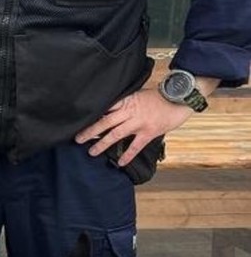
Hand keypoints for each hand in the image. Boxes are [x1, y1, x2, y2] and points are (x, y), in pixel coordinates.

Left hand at [74, 86, 201, 165]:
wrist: (179, 98)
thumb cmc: (158, 96)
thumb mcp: (137, 94)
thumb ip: (124, 102)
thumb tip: (109, 109)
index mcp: (125, 101)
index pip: (103, 108)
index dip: (91, 115)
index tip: (78, 121)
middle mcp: (129, 112)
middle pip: (105, 122)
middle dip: (90, 131)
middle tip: (77, 139)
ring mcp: (139, 123)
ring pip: (116, 135)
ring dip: (102, 144)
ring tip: (92, 152)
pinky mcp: (149, 132)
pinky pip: (135, 146)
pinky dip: (127, 155)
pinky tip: (120, 162)